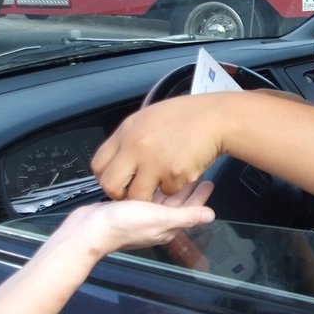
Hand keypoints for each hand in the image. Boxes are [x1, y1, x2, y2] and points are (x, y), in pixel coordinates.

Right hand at [35, 181, 215, 270]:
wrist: (88, 231)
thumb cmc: (125, 224)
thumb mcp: (159, 218)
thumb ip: (185, 216)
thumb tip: (211, 216)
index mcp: (166, 226)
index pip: (189, 209)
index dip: (200, 196)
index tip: (209, 180)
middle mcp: (155, 222)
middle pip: (176, 203)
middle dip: (186, 188)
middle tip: (197, 169)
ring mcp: (140, 216)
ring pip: (160, 199)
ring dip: (169, 185)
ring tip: (176, 168)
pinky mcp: (125, 209)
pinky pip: (143, 195)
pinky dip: (150, 186)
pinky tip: (150, 175)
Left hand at [91, 96, 226, 199]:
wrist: (215, 118)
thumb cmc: (185, 117)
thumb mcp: (148, 118)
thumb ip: (129, 139)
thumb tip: (118, 161)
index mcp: (127, 132)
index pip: (99, 164)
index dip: (107, 176)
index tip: (118, 180)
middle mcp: (136, 147)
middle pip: (111, 186)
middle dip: (121, 194)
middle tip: (134, 191)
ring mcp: (154, 162)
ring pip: (138, 196)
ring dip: (150, 193)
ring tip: (163, 179)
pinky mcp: (174, 174)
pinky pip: (167, 192)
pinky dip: (175, 186)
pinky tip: (182, 169)